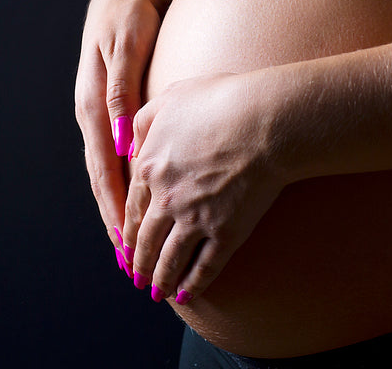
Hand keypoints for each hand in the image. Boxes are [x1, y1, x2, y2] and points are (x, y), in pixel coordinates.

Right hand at [74, 0, 166, 269]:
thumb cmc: (129, 17)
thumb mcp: (127, 47)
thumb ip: (123, 92)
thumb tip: (123, 139)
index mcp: (93, 104)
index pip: (103, 167)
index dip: (113, 206)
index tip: (125, 240)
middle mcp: (92, 114)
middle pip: (101, 178)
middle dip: (114, 220)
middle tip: (129, 261)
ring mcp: (99, 113)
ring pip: (107, 171)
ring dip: (117, 208)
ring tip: (130, 245)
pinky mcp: (111, 109)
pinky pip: (116, 155)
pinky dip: (123, 183)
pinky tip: (136, 201)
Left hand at [120, 71, 288, 304]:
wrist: (265, 120)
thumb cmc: (223, 99)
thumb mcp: (171, 97)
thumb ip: (144, 120)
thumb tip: (130, 143)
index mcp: (150, 166)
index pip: (132, 206)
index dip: (128, 228)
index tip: (126, 242)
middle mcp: (166, 198)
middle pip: (146, 238)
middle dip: (139, 261)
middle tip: (136, 275)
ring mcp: (195, 219)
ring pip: (170, 258)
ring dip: (160, 279)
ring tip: (156, 293)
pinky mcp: (226, 233)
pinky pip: (205, 266)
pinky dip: (193, 284)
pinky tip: (186, 295)